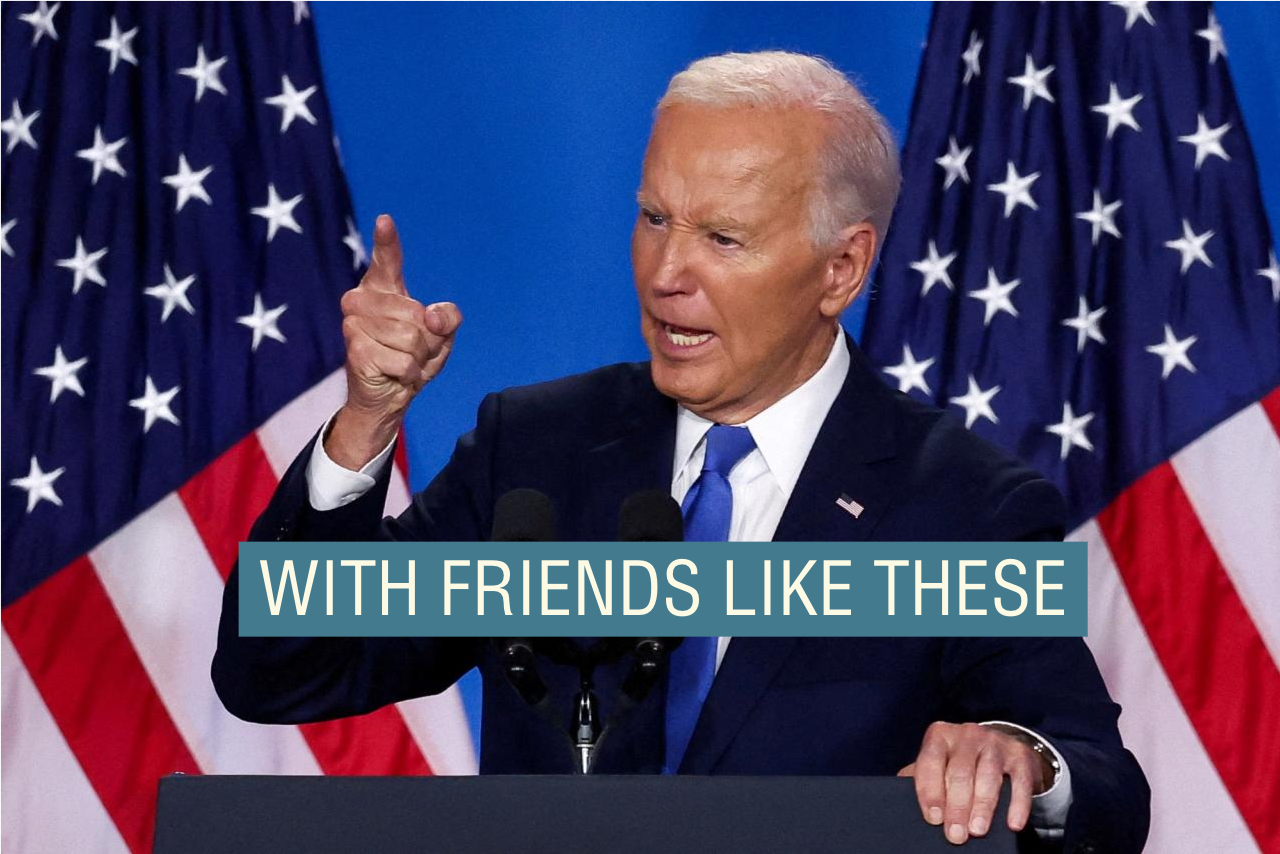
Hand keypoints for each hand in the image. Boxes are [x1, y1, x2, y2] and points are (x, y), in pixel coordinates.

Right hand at [327, 214, 461, 469]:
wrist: (387, 395)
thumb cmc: (412, 357)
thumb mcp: (442, 335)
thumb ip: (448, 318)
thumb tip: (433, 316)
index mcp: (383, 289)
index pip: (387, 260)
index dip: (387, 241)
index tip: (385, 220)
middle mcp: (361, 300)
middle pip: (418, 315)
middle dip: (426, 340)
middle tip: (412, 350)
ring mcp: (354, 323)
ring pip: (412, 339)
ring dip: (418, 358)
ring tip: (402, 361)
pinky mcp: (355, 349)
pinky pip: (405, 362)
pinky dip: (409, 374)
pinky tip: (394, 374)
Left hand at [897, 722, 1052, 845]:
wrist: (1002, 749)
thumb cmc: (961, 762)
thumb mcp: (939, 762)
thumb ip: (921, 775)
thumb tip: (897, 795)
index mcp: (940, 736)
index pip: (930, 762)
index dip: (930, 791)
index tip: (933, 818)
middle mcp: (967, 734)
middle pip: (959, 772)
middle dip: (957, 806)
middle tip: (956, 835)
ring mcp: (995, 743)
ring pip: (987, 775)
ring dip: (982, 806)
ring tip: (977, 830)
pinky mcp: (1020, 755)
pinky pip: (1019, 781)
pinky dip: (1017, 804)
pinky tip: (1012, 823)